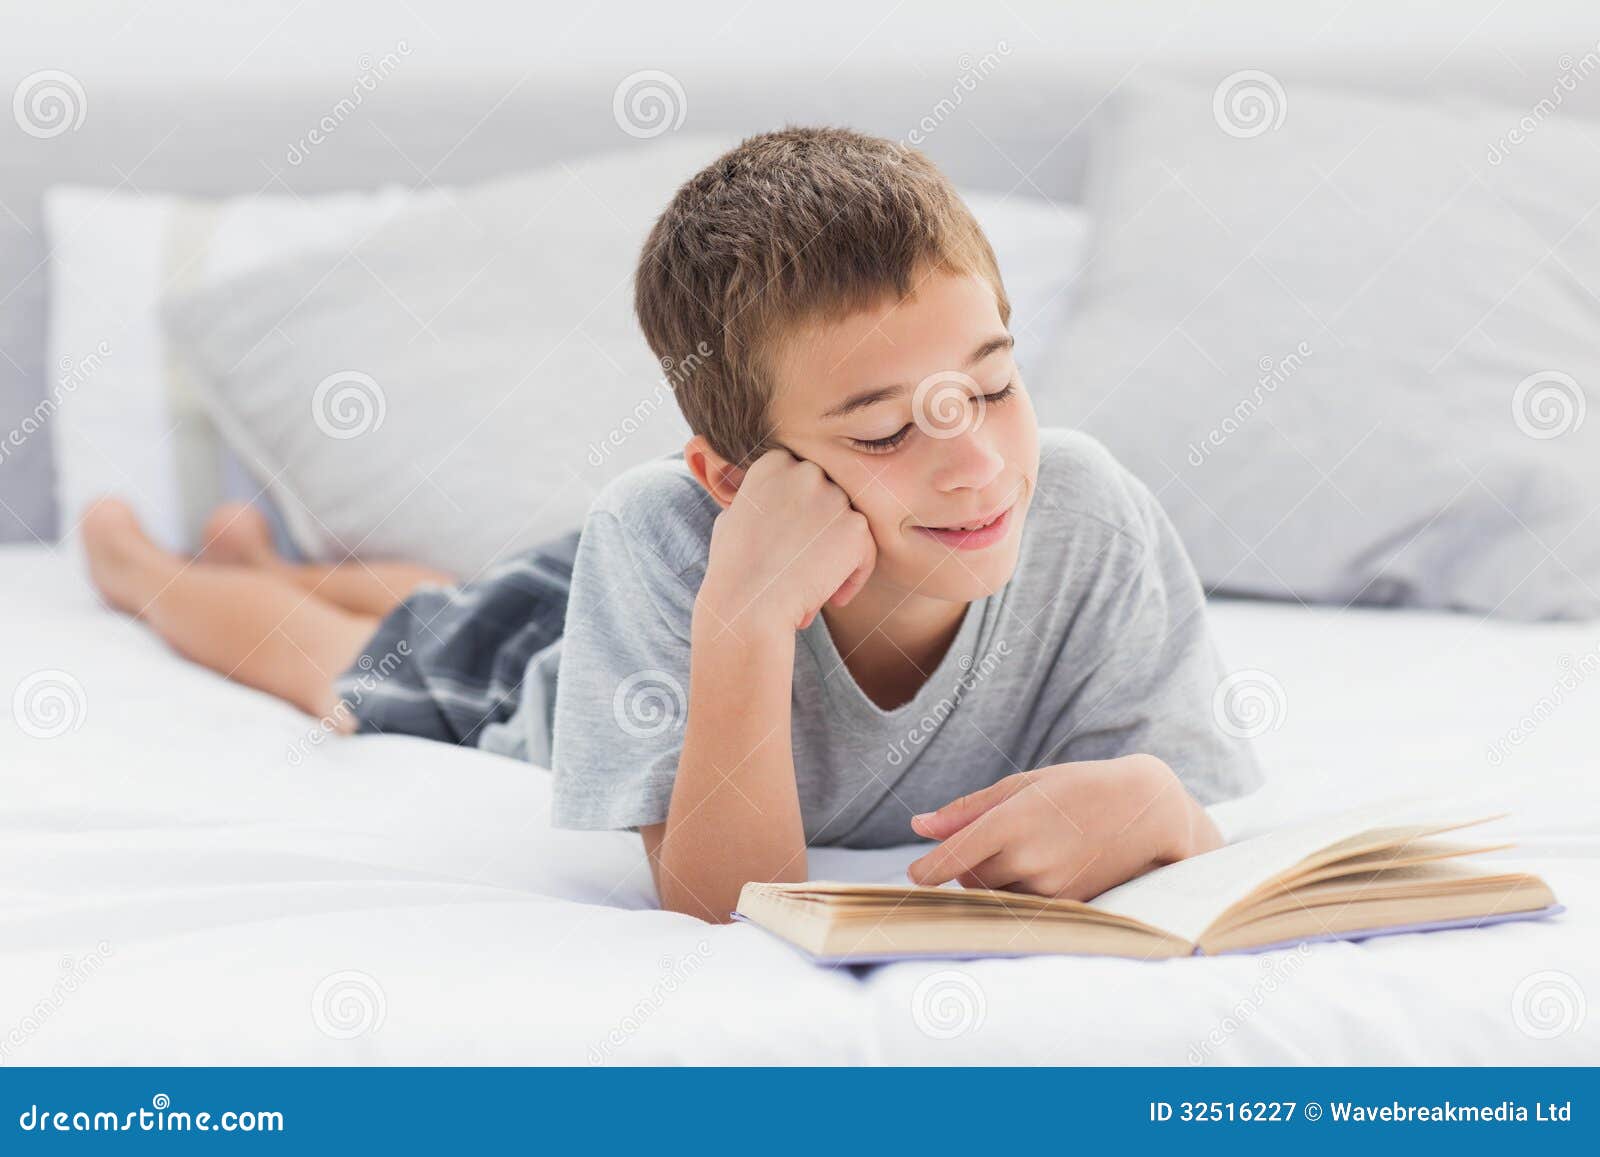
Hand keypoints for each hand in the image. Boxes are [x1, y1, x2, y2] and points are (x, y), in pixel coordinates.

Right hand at [697, 447, 876, 634]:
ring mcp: (833, 496)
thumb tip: (767, 499)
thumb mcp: (733, 518)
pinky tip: (834, 598)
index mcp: (774, 462)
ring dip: (838, 554)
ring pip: (849, 524)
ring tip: (817, 587)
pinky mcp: (855, 525)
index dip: (802, 514)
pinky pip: (865, 550)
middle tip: (809, 565)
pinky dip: (854, 576)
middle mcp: (806, 470)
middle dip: (824, 530)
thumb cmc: (733, 569)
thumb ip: (758, 499)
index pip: (804, 480)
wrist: (748, 603)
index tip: (792, 544)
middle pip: (830, 498)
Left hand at [905, 754, 1219, 899]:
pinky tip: (1046, 865)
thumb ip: (968, 810)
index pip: (952, 859)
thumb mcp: (1023, 785)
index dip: (926, 871)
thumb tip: (917, 827)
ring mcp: (1050, 887)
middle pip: (970, 878)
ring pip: (996, 894)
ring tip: (1032, 847)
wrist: (1148, 810)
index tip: (913, 877)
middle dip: (970, 865)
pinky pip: (1023, 905)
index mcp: (1012, 822)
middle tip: (1000, 839)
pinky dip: (1021, 890)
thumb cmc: (1079, 787)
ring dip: (996, 878)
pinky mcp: (1067, 905)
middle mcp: (1029, 858)